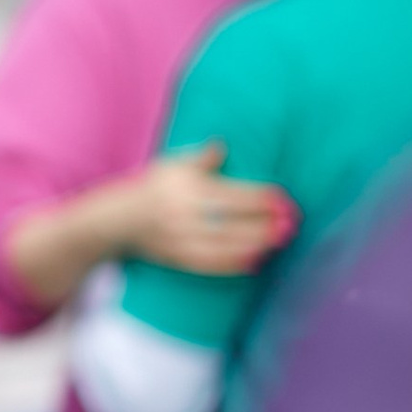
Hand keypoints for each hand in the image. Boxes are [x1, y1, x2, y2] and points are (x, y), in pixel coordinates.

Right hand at [124, 143, 291, 277]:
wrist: (121, 220)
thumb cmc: (153, 186)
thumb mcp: (173, 165)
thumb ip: (202, 157)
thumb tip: (223, 146)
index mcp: (187, 190)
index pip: (233, 195)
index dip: (260, 198)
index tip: (283, 199)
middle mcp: (184, 217)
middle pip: (233, 224)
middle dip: (264, 225)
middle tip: (290, 224)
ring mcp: (182, 241)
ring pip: (225, 247)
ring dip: (255, 245)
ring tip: (279, 241)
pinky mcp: (179, 259)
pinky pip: (211, 265)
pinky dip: (235, 265)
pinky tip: (256, 262)